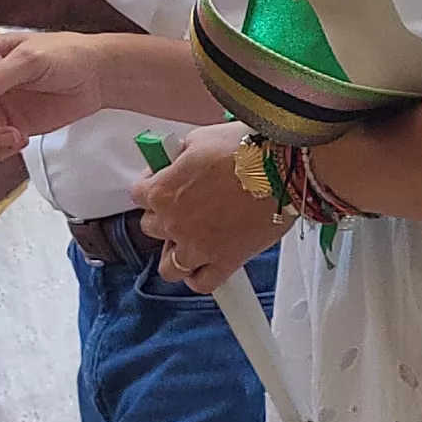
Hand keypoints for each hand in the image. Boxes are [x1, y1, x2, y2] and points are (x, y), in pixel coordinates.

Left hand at [133, 122, 286, 293]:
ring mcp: (198, 246)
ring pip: (170, 266)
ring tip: (189, 242)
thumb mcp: (200, 139)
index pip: (138, 195)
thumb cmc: (246, 149)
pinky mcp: (225, 262)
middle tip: (183, 208)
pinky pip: (201, 283)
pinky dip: (198, 277)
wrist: (282, 168)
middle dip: (165, 218)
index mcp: (163, 191)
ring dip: (176, 254)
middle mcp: (174, 223)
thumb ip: (178, 156)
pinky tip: (204, 266)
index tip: (164, 183)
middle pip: (152, 229)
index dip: (151, 186)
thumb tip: (175, 160)